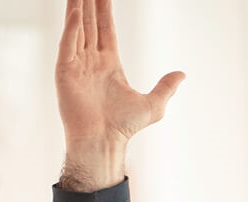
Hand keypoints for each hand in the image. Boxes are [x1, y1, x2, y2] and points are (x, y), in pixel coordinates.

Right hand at [55, 0, 184, 190]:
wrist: (103, 142)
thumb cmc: (124, 127)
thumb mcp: (153, 105)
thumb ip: (166, 87)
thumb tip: (182, 74)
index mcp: (109, 64)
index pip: (105, 29)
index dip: (104, 10)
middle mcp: (91, 61)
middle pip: (89, 24)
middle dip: (88, 3)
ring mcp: (76, 65)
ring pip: (76, 29)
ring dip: (77, 8)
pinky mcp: (65, 72)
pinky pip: (68, 45)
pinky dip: (70, 28)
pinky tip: (75, 12)